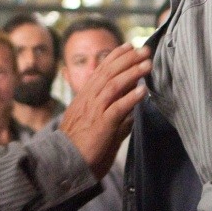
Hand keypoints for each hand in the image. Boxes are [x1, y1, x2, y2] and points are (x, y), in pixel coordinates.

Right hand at [59, 44, 150, 178]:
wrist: (64, 164)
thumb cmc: (80, 147)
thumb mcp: (95, 127)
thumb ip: (113, 118)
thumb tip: (131, 113)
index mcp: (84, 98)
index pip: (100, 71)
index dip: (114, 57)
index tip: (128, 46)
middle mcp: (88, 100)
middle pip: (108, 73)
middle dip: (128, 59)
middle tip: (144, 50)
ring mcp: (94, 111)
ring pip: (113, 86)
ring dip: (132, 73)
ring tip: (147, 65)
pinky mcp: (101, 125)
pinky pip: (117, 108)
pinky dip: (130, 98)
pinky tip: (142, 91)